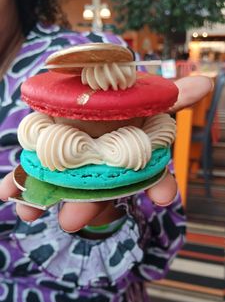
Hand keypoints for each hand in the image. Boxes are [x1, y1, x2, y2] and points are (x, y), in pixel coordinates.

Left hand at [0, 75, 212, 231]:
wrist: (80, 98)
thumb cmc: (117, 101)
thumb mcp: (142, 96)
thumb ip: (168, 95)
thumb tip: (210, 80)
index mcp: (126, 152)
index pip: (148, 174)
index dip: (159, 185)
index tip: (165, 199)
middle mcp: (102, 165)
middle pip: (100, 189)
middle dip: (88, 205)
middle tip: (73, 221)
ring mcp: (73, 166)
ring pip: (64, 188)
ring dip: (46, 198)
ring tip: (29, 212)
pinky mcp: (45, 160)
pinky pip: (31, 174)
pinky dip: (16, 183)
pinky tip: (4, 192)